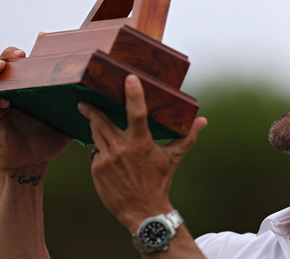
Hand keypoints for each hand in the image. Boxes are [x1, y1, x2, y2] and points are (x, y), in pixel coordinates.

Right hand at [0, 47, 72, 170]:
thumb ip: (84, 105)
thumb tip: (106, 95)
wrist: (36, 160)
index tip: (43, 37)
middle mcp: (17, 86)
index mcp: (36, 84)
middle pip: (7, 60)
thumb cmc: (53, 136)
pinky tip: (3, 100)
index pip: (33, 59)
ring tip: (2, 67)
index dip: (36, 46)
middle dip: (10, 52)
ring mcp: (2, 97)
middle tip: (20, 54)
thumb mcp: (71, 117)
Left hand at [78, 74, 206, 231]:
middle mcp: (122, 149)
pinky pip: (95, 151)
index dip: (133, 94)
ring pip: (95, 134)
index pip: (137, 113)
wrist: (143, 211)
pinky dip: (99, 147)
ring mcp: (107, 160)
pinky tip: (103, 147)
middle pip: (102, 120)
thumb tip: (203, 121)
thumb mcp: (173, 157)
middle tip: (86, 100)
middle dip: (93, 109)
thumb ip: (187, 136)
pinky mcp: (97, 169)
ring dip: (93, 124)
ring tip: (90, 116)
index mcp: (141, 143)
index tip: (129, 78)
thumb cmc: (160, 181)